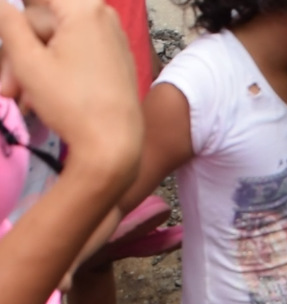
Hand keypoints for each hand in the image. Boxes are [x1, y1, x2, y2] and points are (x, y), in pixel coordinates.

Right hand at [0, 0, 140, 170]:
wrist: (114, 146)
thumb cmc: (71, 102)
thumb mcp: (28, 61)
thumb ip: (9, 24)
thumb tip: (1, 5)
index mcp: (84, 8)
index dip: (19, 15)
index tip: (14, 39)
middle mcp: (104, 17)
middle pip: (43, 22)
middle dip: (18, 53)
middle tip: (6, 89)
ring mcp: (113, 41)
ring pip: (57, 43)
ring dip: (33, 67)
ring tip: (19, 98)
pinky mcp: (116, 63)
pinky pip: (76, 56)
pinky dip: (55, 72)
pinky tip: (39, 97)